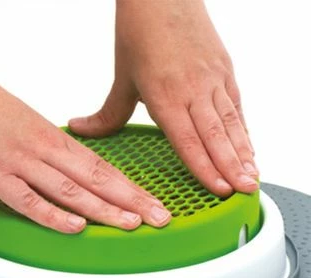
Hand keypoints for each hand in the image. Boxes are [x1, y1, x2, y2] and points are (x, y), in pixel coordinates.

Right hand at [0, 27, 170, 232]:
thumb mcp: (31, 126)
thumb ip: (54, 153)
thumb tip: (73, 172)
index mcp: (56, 139)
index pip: (104, 168)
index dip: (132, 188)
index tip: (154, 201)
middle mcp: (44, 151)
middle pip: (97, 179)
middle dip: (131, 201)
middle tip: (158, 217)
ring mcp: (21, 163)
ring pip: (70, 190)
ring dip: (103, 209)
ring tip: (130, 224)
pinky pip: (27, 199)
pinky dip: (52, 215)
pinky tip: (75, 226)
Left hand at [69, 0, 257, 196]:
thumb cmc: (142, 32)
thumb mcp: (122, 78)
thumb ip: (107, 113)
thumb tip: (81, 129)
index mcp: (166, 95)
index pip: (188, 140)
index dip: (203, 168)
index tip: (218, 190)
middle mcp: (193, 89)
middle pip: (215, 136)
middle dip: (231, 167)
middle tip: (245, 190)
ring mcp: (212, 79)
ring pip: (230, 122)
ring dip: (243, 151)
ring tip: (252, 175)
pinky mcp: (224, 70)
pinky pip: (236, 106)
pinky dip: (243, 129)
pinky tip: (248, 146)